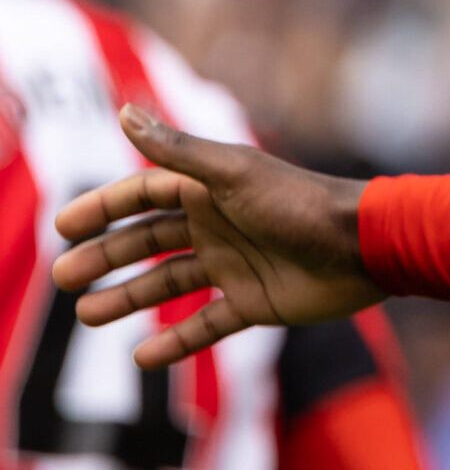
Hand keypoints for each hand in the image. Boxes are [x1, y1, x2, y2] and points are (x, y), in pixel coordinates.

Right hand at [51, 106, 380, 366]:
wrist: (366, 247)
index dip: (103, 209)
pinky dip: (176, 342)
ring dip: (128, 298)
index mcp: (210, 191)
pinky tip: (142, 358)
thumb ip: (177, 150)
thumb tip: (124, 111)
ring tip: (87, 315)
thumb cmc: (302, 203)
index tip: (62, 227)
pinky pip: (207, 325)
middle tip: (63, 278)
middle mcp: (218, 226)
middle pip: (148, 242)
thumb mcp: (234, 174)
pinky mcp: (256, 302)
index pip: (142, 195)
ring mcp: (236, 266)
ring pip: (168, 283)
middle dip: (105, 258)